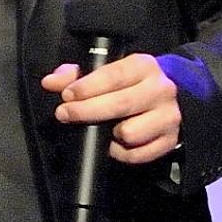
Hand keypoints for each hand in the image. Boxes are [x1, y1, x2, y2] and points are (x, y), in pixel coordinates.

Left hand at [40, 52, 180, 164]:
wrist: (168, 98)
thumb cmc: (126, 83)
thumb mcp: (103, 71)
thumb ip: (74, 75)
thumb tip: (50, 82)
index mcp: (144, 66)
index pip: (114, 76)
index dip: (87, 87)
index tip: (66, 95)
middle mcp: (161, 90)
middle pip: (120, 104)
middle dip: (86, 111)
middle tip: (64, 114)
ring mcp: (169, 116)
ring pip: (130, 133)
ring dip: (107, 135)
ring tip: (100, 129)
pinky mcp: (171, 140)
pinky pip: (138, 155)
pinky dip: (120, 153)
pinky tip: (113, 143)